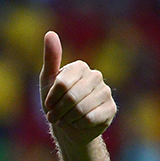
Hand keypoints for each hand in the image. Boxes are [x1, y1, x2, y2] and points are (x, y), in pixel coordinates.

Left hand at [39, 31, 114, 145]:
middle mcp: (95, 76)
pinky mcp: (111, 108)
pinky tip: (79, 123)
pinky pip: (91, 119)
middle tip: (55, 117)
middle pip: (71, 97)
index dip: (51, 99)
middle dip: (59, 111)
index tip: (48, 105)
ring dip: (68, 119)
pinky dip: (79, 125)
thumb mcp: (48, 81)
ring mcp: (105, 91)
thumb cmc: (56, 102)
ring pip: (81, 109)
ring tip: (66, 120)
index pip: (61, 84)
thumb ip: (50, 58)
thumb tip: (50, 33)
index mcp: (80, 67)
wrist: (69, 127)